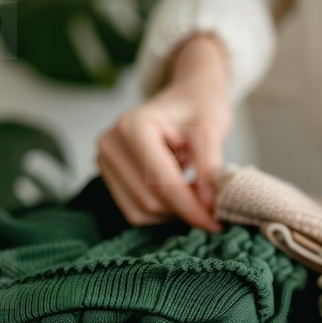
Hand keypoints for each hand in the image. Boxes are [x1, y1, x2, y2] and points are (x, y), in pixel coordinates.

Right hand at [96, 34, 230, 229]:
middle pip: (150, 199)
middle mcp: (110, 143)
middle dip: (184, 210)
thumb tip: (206, 204)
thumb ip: (209, 166)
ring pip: (141, 210)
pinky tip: (178, 191)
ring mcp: (105, 161)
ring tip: (193, 188)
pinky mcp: (110, 176)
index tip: (216, 224)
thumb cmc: (200, 108)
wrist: (186, 98)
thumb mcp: (213, 129)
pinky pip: (135, 210)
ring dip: (173, 211)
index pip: (161, 181)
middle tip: (213, 206)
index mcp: (132, 126)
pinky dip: (161, 211)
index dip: (191, 208)